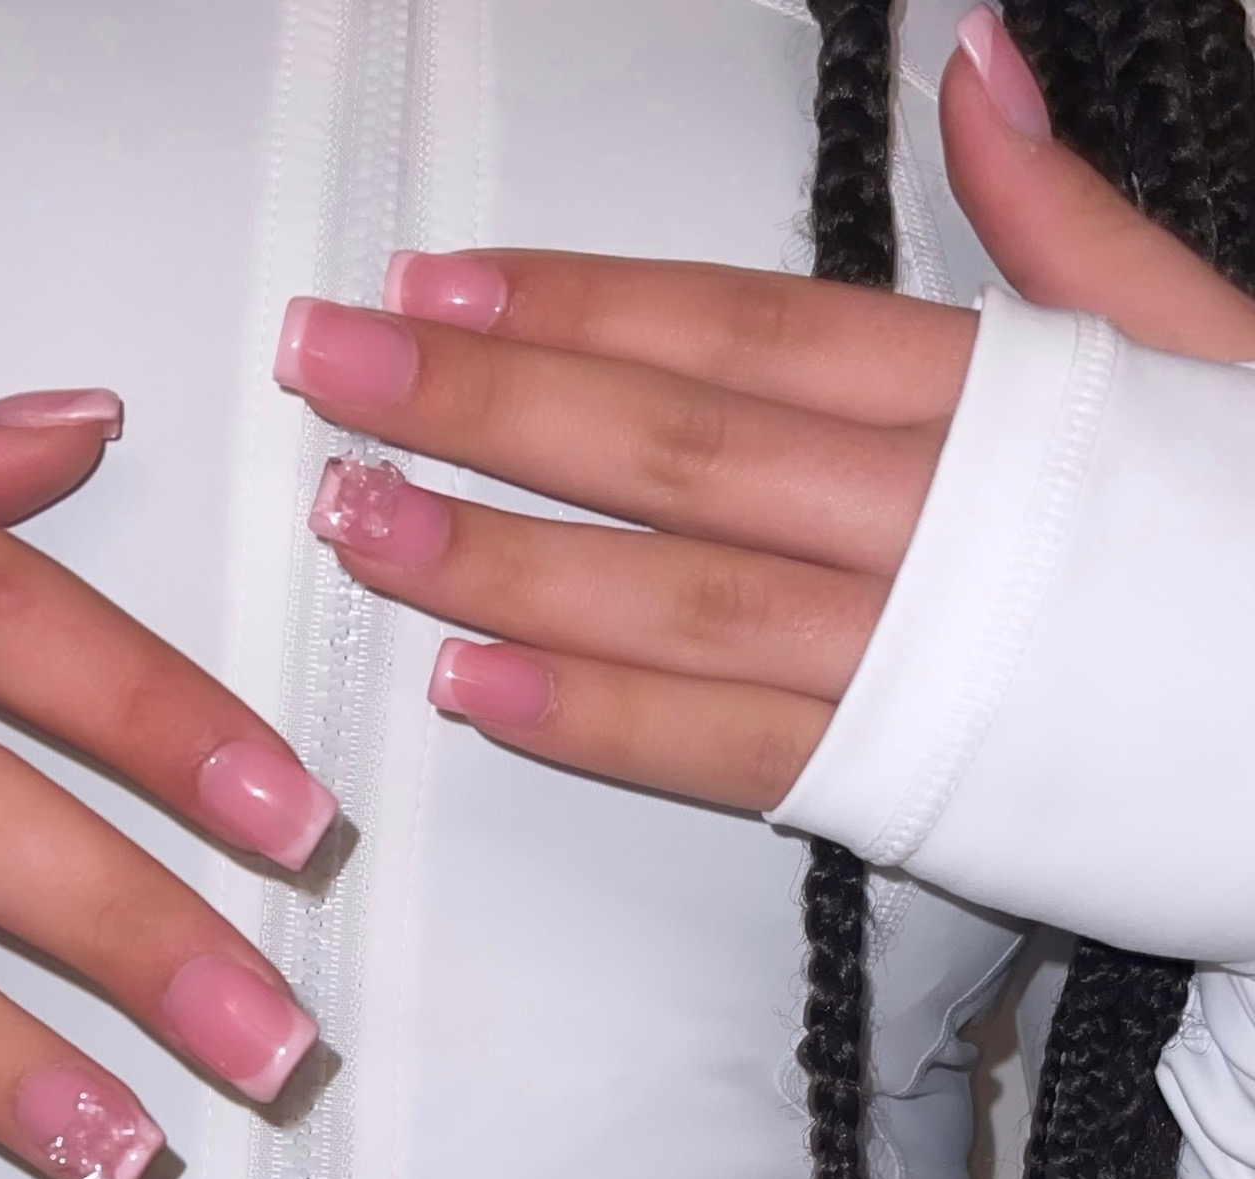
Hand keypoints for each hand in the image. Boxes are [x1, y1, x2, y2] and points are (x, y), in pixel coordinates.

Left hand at [270, 11, 1254, 811]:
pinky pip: (727, 753)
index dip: (574, 301)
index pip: (738, 325)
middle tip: (330, 366)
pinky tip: (469, 688)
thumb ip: (1068, 219)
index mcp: (995, 392)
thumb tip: (971, 62)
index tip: (432, 282)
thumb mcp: (1207, 341)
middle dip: (482, 403)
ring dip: (496, 557)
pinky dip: (596, 722)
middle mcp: (934, 518)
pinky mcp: (915, 787)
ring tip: (354, 519)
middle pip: (668, 444)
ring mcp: (916, 660)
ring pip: (669, 597)